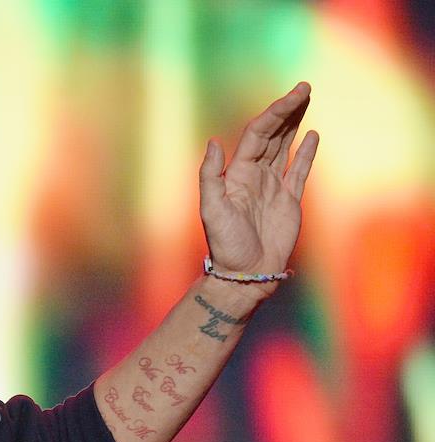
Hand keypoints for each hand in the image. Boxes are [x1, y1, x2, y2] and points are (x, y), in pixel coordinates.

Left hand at [199, 82, 319, 298]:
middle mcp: (254, 175)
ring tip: (306, 100)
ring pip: (285, 147)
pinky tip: (311, 135)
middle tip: (304, 87)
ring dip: (295, 123)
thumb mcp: (212, 209)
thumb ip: (210, 176)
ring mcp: (273, 187)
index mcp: (237, 174)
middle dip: (287, 110)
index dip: (274, 113)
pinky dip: (305, 153)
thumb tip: (214, 142)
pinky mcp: (289, 201)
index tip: (293, 95)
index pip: (258, 134)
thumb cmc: (225, 244)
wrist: (245, 273)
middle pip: (272, 135)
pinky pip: (298, 171)